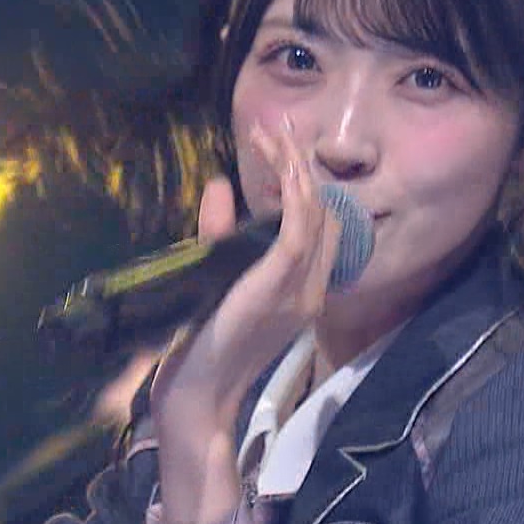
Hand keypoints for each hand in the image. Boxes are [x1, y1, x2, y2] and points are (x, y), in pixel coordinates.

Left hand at [151, 117, 341, 428]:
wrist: (197, 394)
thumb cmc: (200, 345)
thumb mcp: (216, 278)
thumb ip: (221, 233)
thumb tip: (221, 185)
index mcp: (303, 292)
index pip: (321, 227)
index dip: (304, 184)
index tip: (278, 148)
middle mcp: (312, 289)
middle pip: (326, 213)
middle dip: (302, 165)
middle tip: (281, 128)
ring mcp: (301, 288)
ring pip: (315, 212)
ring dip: (297, 168)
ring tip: (278, 133)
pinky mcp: (280, 284)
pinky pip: (300, 228)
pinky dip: (293, 191)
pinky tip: (280, 162)